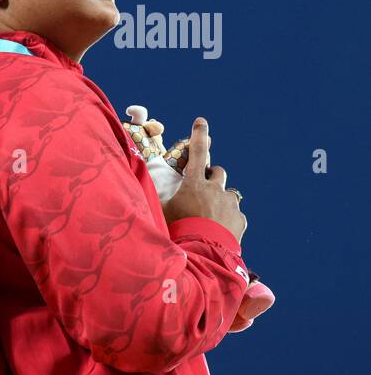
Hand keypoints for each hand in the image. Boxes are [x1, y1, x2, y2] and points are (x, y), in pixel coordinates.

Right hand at [161, 118, 245, 242]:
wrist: (204, 253)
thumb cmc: (177, 230)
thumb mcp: (161, 212)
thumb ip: (154, 198)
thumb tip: (134, 185)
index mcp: (195, 184)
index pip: (197, 152)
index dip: (198, 135)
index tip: (201, 121)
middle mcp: (215, 189)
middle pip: (218, 172)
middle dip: (211, 176)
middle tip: (202, 189)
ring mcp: (230, 204)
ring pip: (228, 194)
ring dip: (220, 200)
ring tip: (209, 217)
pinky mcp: (240, 220)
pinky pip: (235, 215)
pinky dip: (227, 220)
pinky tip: (217, 232)